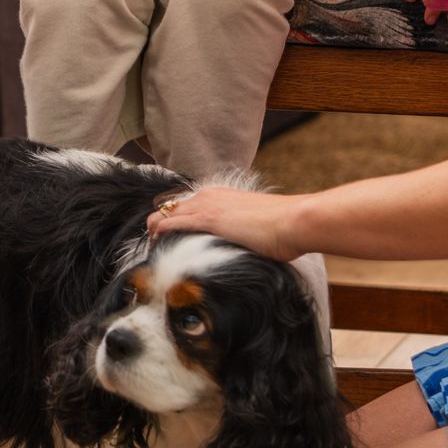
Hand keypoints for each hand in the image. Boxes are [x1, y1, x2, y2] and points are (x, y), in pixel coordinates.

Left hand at [148, 186, 303, 258]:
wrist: (292, 221)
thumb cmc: (282, 227)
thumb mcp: (254, 227)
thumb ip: (240, 233)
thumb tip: (239, 246)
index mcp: (220, 196)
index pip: (184, 206)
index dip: (173, 222)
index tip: (169, 240)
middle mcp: (209, 196)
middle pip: (169, 208)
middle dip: (158, 227)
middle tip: (157, 249)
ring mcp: (207, 205)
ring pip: (164, 214)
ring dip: (155, 232)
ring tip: (154, 252)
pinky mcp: (207, 218)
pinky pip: (170, 224)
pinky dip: (159, 234)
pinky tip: (157, 247)